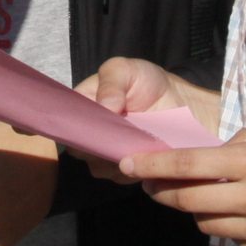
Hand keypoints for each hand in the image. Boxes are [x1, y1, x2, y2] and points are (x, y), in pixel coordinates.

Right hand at [74, 58, 221, 178]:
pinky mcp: (126, 170)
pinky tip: (145, 153)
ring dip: (116, 157)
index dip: (75, 126)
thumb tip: (106, 106)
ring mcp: (105, 154)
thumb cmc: (147, 81)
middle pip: (79, 149)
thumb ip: (111, 82)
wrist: (180, 102)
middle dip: (98, 145)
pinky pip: (121, 176)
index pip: (66, 123)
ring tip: (137, 141)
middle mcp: (89, 134)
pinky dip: (132, 168)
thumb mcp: (126, 69)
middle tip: (121, 134)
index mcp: (81, 107)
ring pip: (99, 166)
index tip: (96, 124)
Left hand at [120, 130, 245, 245]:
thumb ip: (231, 148)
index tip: (127, 164)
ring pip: (205, 224)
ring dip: (200, 210)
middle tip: (150, 183)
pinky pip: (232, 241)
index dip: (153, 165)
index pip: (189, 166)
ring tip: (218, 195)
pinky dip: (231, 228)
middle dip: (162, 191)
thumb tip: (194, 161)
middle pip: (187, 201)